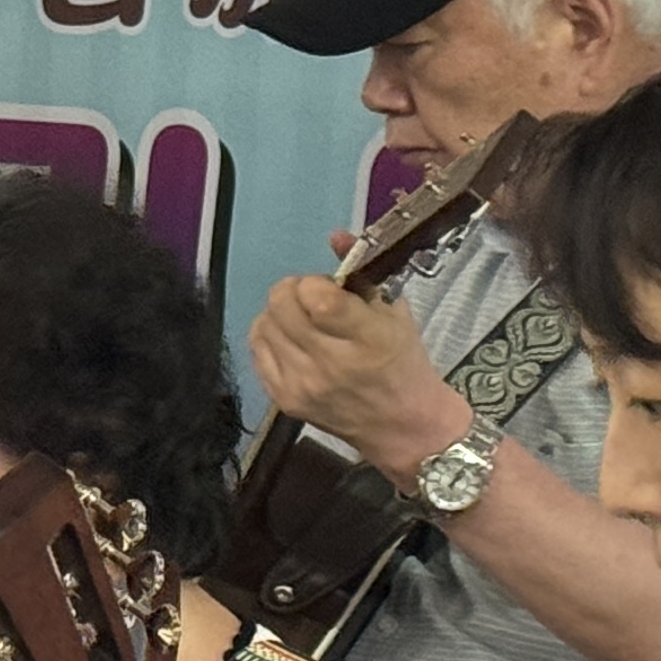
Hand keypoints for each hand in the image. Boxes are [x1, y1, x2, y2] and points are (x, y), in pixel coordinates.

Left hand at [247, 274, 459, 478]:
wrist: (402, 425)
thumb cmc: (402, 362)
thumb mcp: (393, 312)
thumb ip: (362, 272)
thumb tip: (335, 235)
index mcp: (369, 339)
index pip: (318, 298)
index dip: (315, 283)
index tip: (328, 288)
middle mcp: (332, 363)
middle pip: (281, 307)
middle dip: (293, 291)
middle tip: (311, 300)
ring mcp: (304, 384)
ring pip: (263, 326)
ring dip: (278, 314)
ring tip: (301, 321)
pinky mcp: (285, 399)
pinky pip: (257, 351)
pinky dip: (269, 337)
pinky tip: (290, 340)